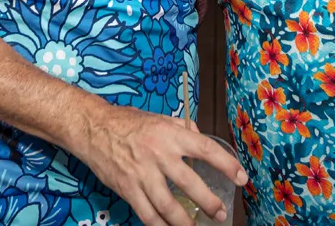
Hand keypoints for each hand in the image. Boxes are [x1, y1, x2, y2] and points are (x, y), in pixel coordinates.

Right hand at [78, 104, 246, 225]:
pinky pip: (147, 214)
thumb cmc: (129, 122)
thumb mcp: (160, 118)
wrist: (93, 128)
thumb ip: (183, 129)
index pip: (206, 150)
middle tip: (220, 213)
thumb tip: (202, 139)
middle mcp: (159, 155)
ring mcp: (142, 174)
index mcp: (170, 135)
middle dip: (209, 202)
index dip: (227, 165)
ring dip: (185, 222)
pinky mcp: (127, 189)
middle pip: (190, 183)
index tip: (241, 178)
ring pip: (168, 206)